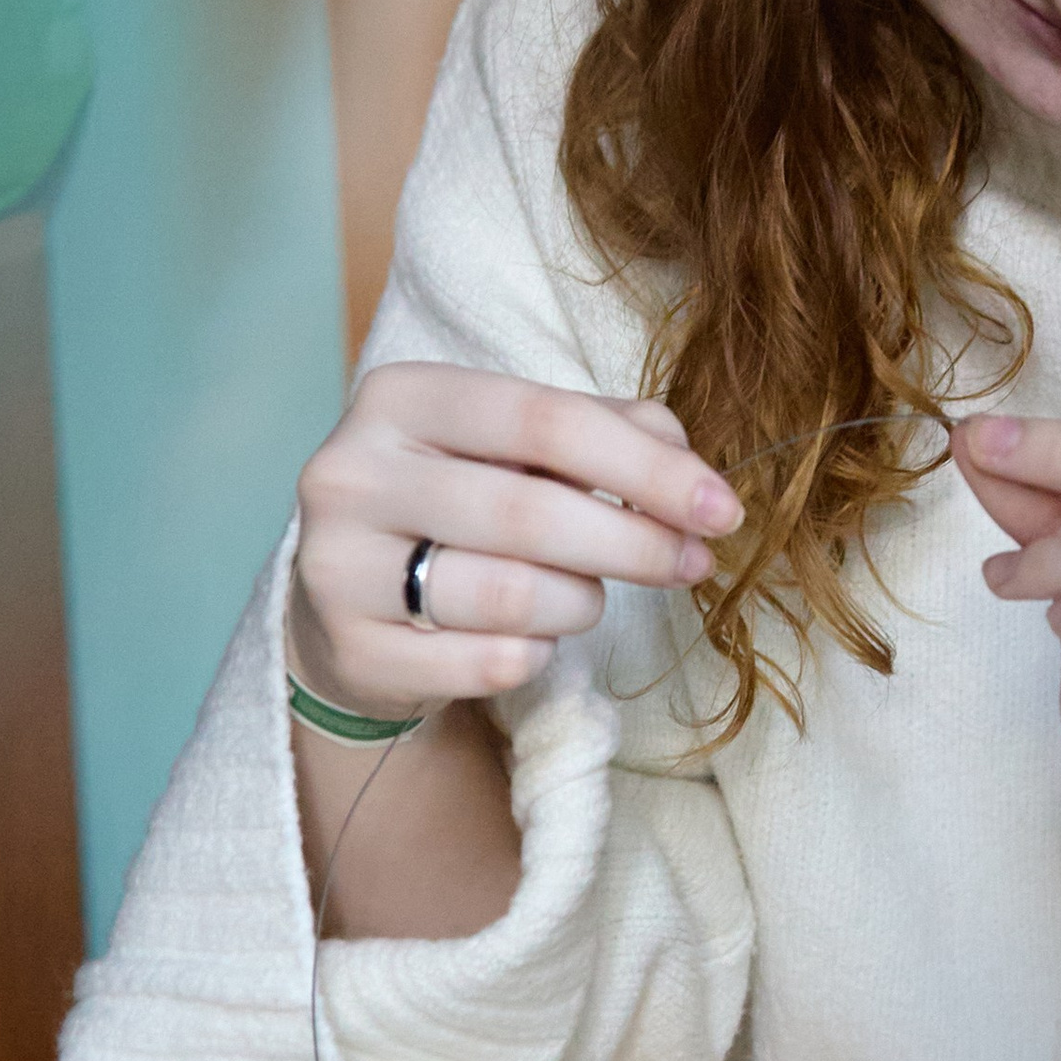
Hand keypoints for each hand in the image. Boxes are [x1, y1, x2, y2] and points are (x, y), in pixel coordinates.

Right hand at [288, 365, 742, 718]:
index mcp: (401, 397)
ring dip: (579, 605)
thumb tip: (687, 465)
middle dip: (635, 544)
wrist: (348, 605)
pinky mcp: (350, 651)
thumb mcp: (518, 449)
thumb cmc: (454, 510)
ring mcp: (338, 566)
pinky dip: (536, 656)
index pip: (544, 419)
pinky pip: (488, 663)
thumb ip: (607, 432)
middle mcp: (351, 473)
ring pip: (511, 596)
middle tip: (692, 564)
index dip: (647, 468)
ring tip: (583, 599)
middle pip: (530, 511)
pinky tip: (531, 640)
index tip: (721, 508)